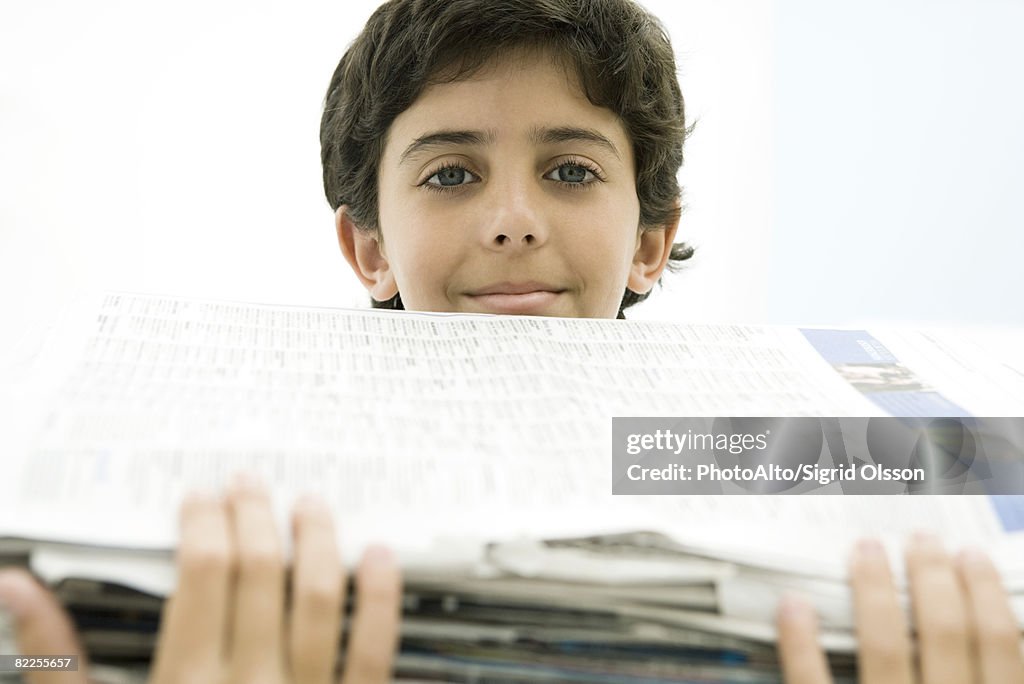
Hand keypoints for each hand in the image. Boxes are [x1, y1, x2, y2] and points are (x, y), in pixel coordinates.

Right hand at [0, 477, 402, 682]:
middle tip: (250, 483)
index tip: (202, 496)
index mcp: (184, 683)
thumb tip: (17, 588)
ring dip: (320, 539)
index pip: (202, 572)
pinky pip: (375, 648)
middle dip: (255, 515)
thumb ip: (56, 658)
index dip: (204, 521)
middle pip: (260, 571)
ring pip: (321, 596)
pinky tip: (380, 556)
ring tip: (311, 504)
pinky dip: (382, 597)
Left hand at [776, 534, 1023, 682]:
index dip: (984, 592)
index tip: (969, 555)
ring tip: (867, 549)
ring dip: (875, 590)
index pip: (999, 642)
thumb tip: (987, 628)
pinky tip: (794, 604)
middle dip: (932, 576)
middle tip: (919, 538)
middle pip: (945, 633)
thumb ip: (984, 673)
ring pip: (885, 648)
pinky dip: (801, 641)